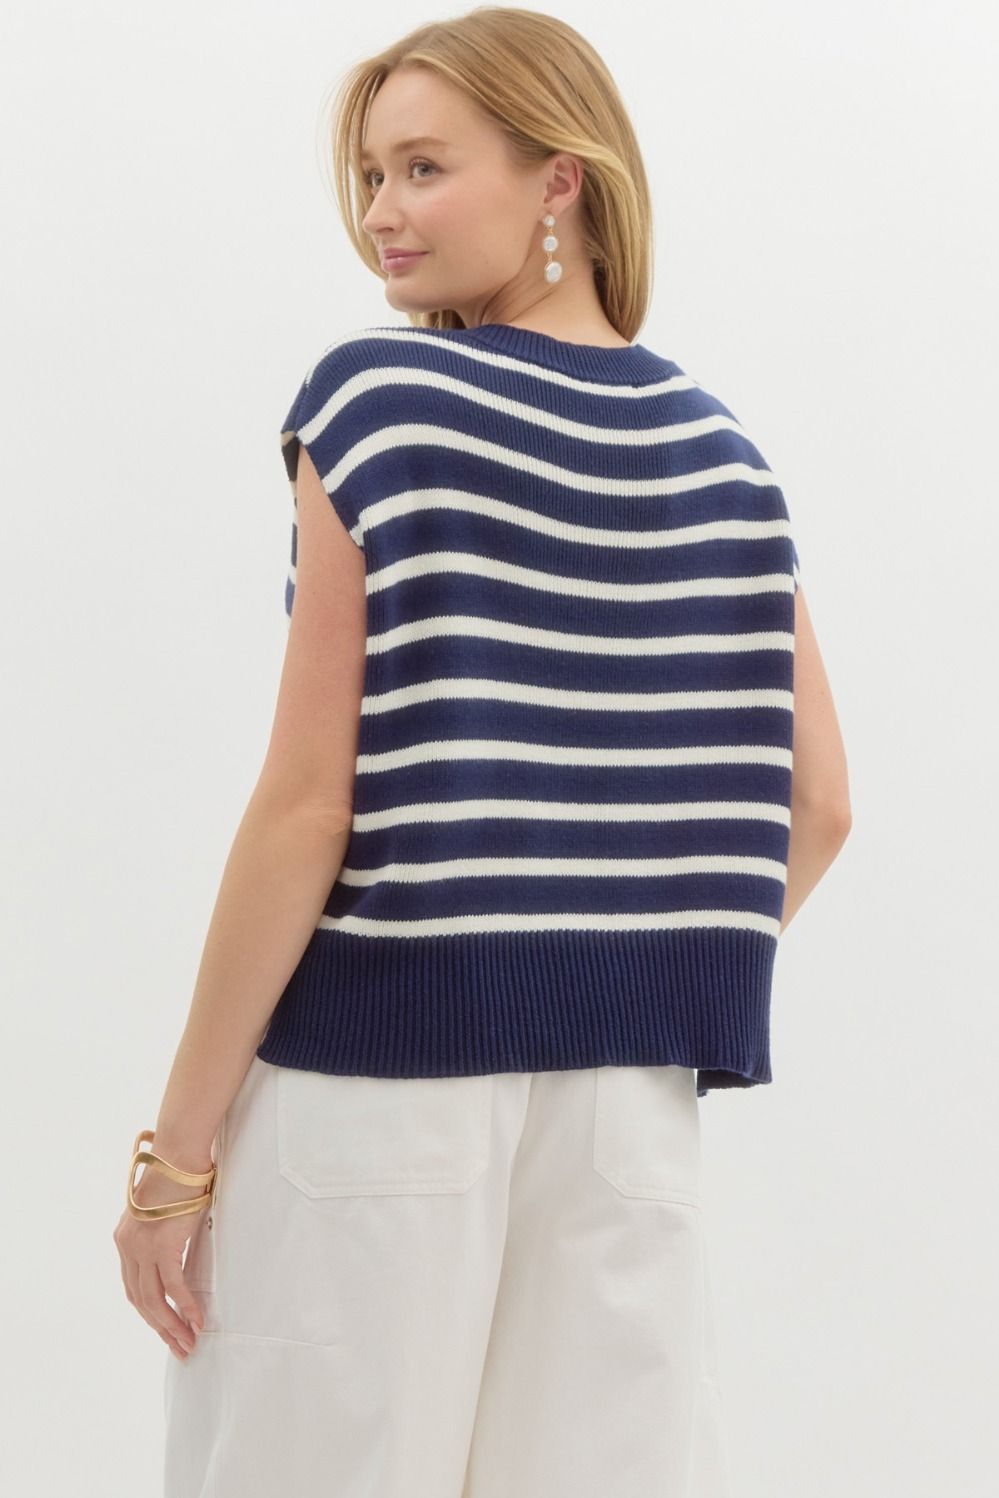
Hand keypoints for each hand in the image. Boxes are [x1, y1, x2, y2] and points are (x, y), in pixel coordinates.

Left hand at [113, 1145, 213, 1361]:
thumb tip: (178, 1252)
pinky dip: (186, 1306)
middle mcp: (127, 1247)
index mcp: (125, 1240)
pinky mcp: (162, 1245)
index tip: (168, 1330)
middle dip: (162, 1328)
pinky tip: (198, 1320)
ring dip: (173, 1325)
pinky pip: (174, 1286)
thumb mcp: (164, 1211)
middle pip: (141, 1300)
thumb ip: (163, 1234)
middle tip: (181, 1348)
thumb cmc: (177, 1176)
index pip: (134, 1288)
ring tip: (191, 1342)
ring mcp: (142, 1248)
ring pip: (154, 1300)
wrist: (179, 1154)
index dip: (151, 1313)